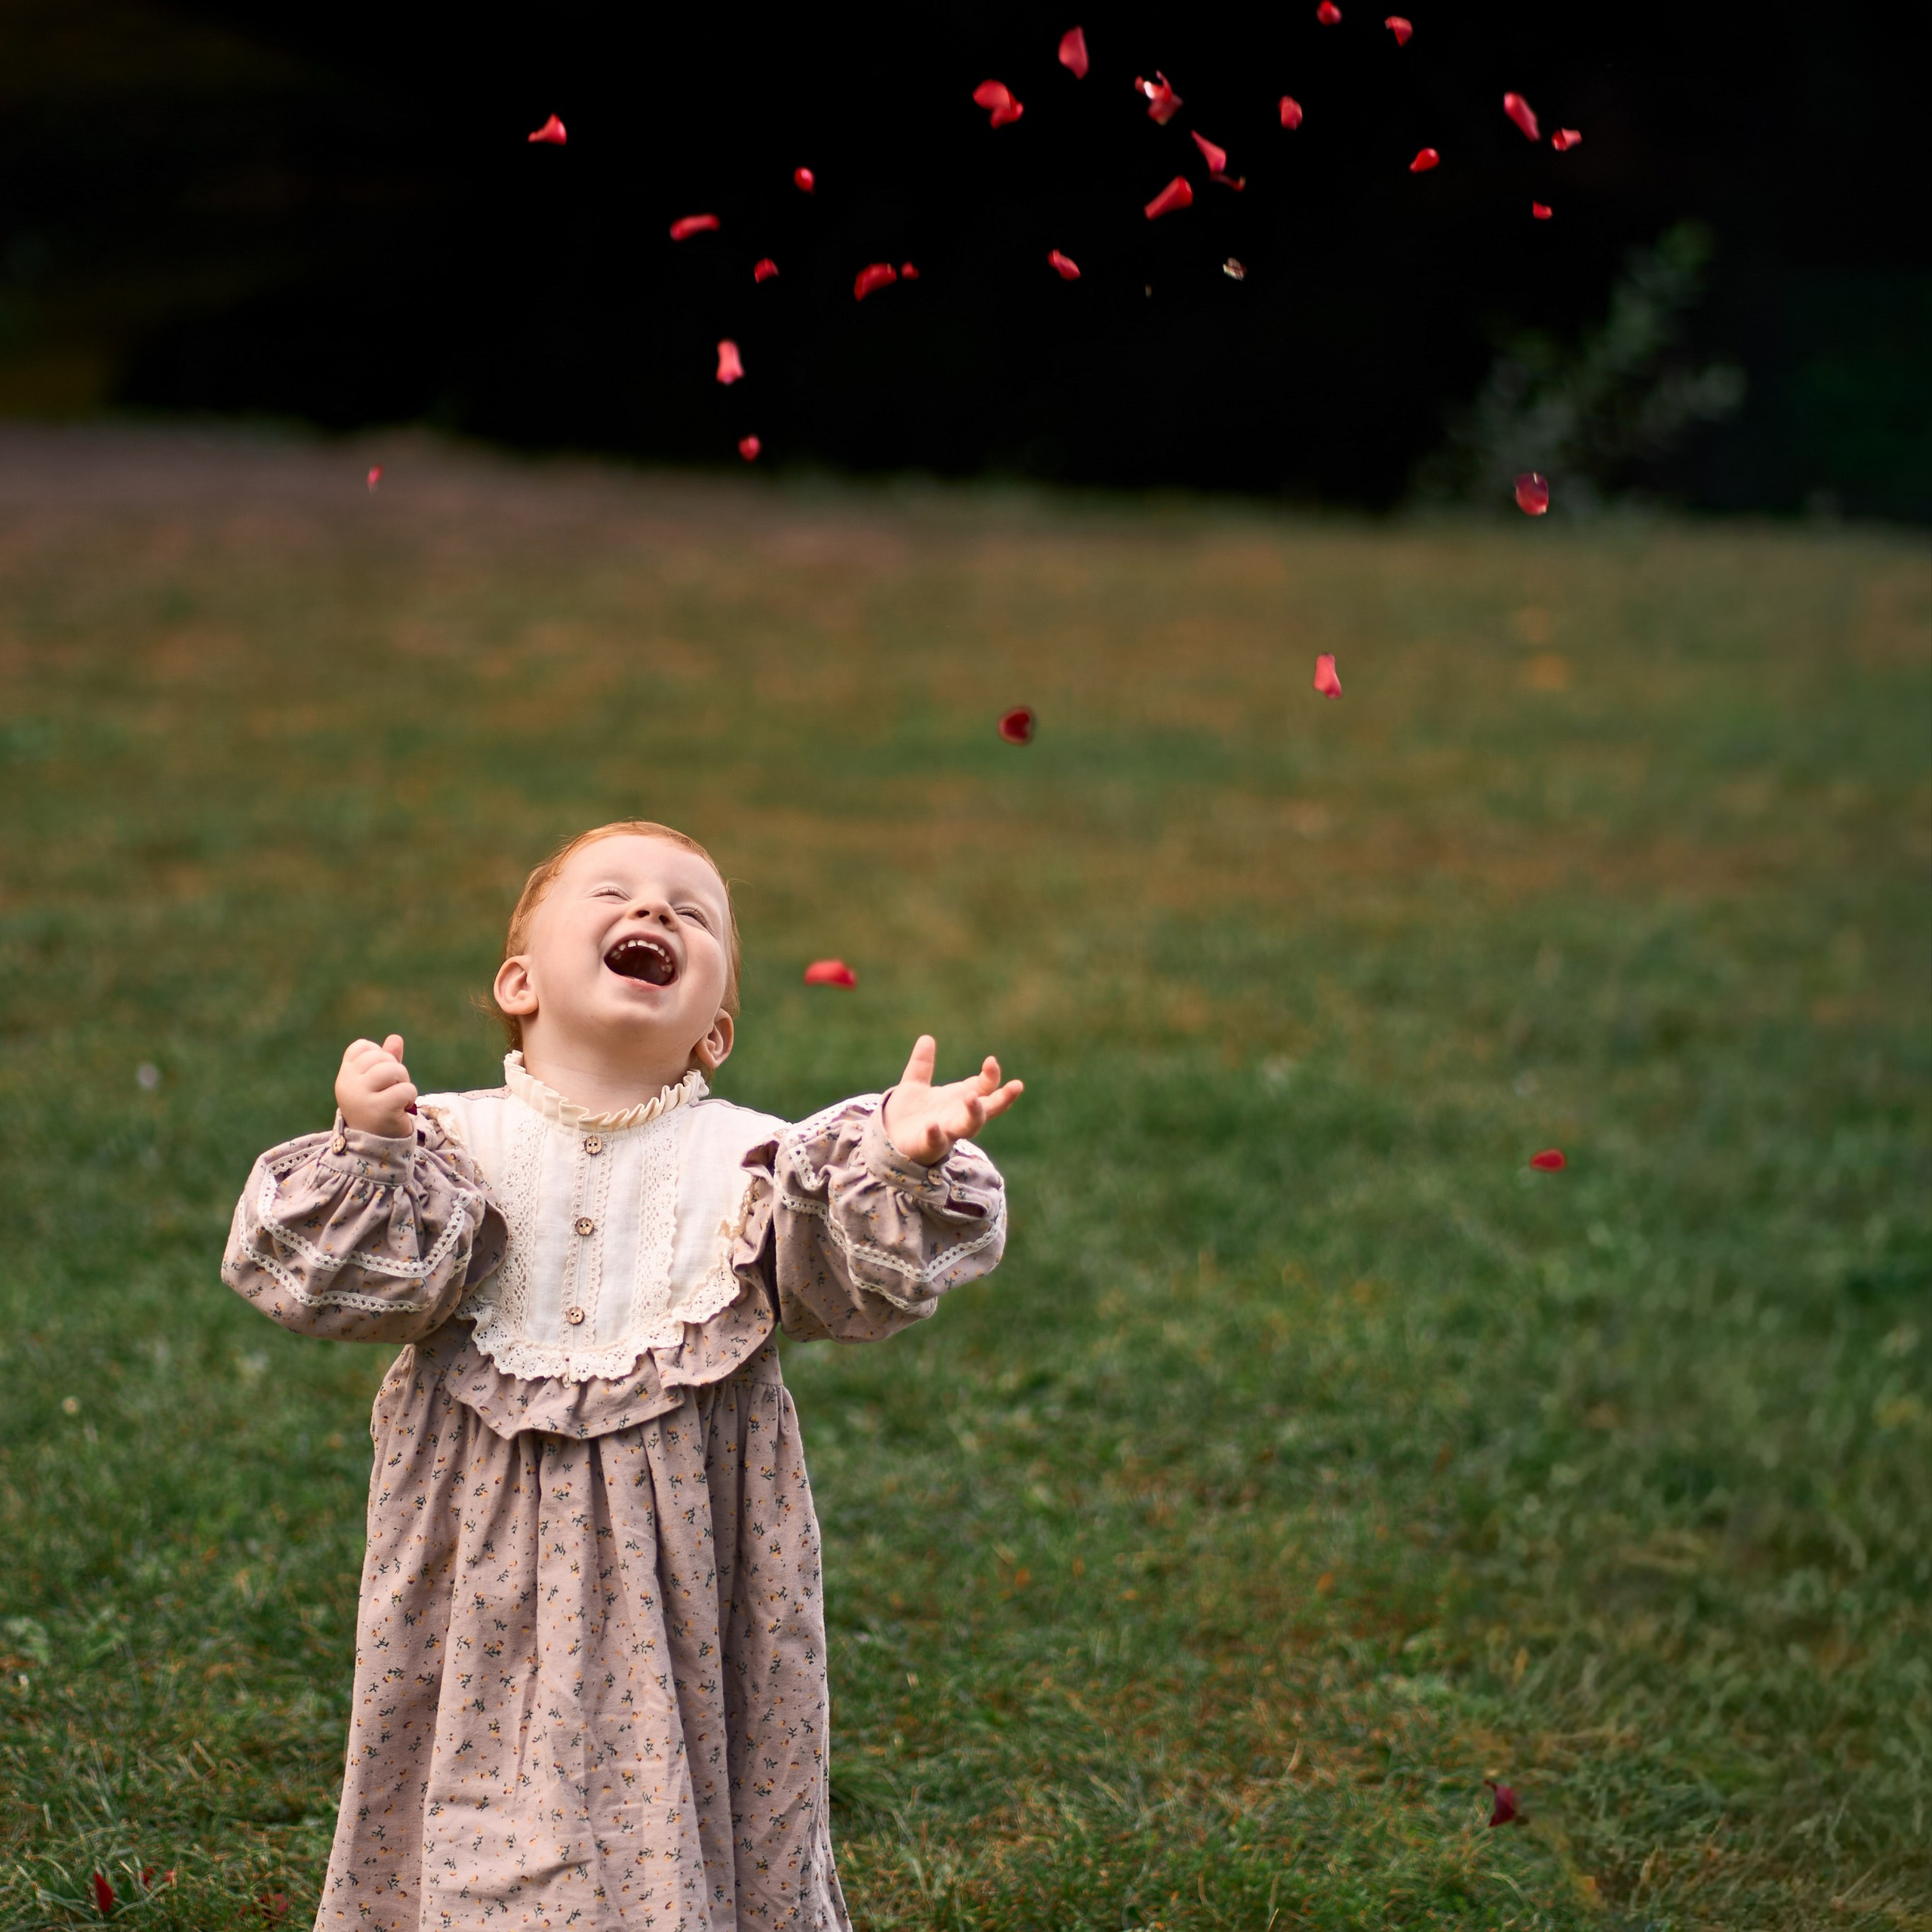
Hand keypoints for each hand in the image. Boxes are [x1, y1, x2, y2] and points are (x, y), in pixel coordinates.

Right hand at [335, 1034, 417, 1137]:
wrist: (374, 1146)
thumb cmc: (377, 1109)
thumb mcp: (378, 1083)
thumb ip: (386, 1060)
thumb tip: (396, 1038)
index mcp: (345, 1074)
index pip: (363, 1046)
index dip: (379, 1056)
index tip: (380, 1077)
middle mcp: (347, 1083)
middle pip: (381, 1056)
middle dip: (396, 1070)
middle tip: (393, 1090)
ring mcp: (361, 1096)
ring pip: (393, 1069)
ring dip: (404, 1082)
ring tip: (398, 1097)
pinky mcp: (379, 1109)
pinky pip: (405, 1089)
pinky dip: (410, 1097)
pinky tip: (402, 1108)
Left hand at [881, 1035, 1023, 1166]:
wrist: (889, 1138)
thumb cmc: (909, 1114)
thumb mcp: (914, 1084)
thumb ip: (922, 1064)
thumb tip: (926, 1038)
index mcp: (959, 1099)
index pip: (985, 1087)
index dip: (992, 1075)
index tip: (991, 1061)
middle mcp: (959, 1116)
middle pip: (989, 1109)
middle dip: (1003, 1099)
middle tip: (1017, 1086)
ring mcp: (946, 1132)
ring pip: (969, 1127)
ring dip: (974, 1113)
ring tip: (972, 1098)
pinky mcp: (928, 1145)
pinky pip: (936, 1141)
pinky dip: (936, 1133)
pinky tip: (933, 1125)